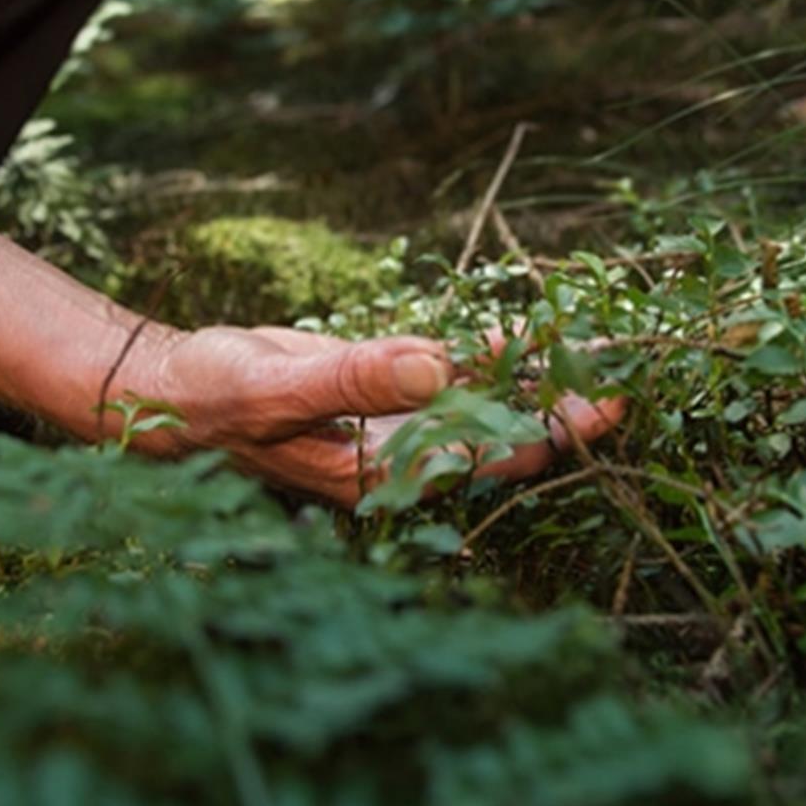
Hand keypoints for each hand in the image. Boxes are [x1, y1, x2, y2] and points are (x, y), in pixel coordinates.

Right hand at [124, 327, 625, 507]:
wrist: (172, 390)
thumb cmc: (212, 399)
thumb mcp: (275, 387)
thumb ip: (354, 379)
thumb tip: (438, 365)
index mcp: (384, 472)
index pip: (493, 461)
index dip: (555, 431)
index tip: (609, 397)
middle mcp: (402, 456)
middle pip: (508, 439)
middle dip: (568, 407)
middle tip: (634, 369)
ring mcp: (398, 425)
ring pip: (488, 406)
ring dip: (540, 380)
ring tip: (602, 347)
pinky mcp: (386, 393)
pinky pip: (456, 377)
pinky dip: (493, 357)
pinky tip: (533, 333)